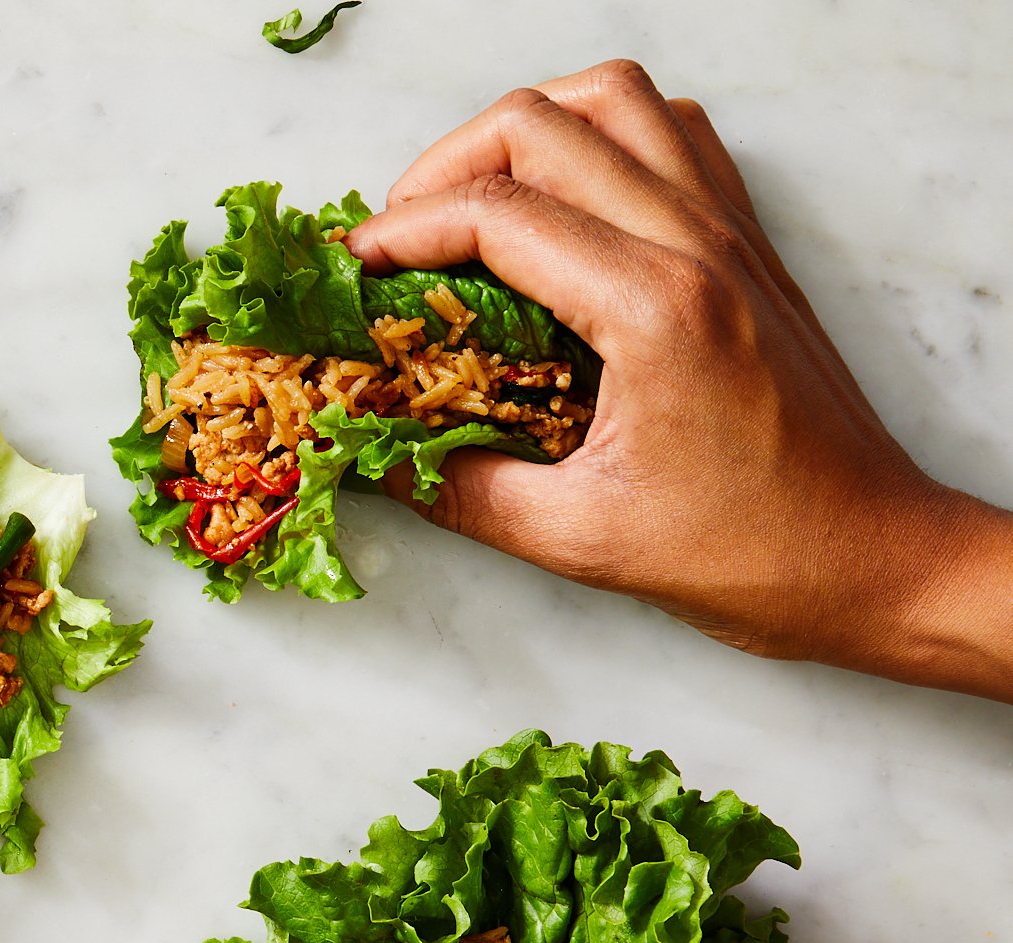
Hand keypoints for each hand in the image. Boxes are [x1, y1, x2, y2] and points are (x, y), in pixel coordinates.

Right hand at [346, 60, 1012, 702]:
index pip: (499, 215)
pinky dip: (602, 140)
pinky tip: (563, 206)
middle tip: (396, 242)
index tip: (350, 274)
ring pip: (614, 101)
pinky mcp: (750, 245)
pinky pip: (674, 135)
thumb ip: (459, 490)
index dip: (401, 233)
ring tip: (470, 203)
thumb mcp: (578, 539)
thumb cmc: (749, 555)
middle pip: (542, 125)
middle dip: (443, 168)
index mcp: (655, 309)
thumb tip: (373, 457)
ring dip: (524, 131)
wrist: (872, 559)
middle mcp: (698, 246)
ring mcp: (732, 234)